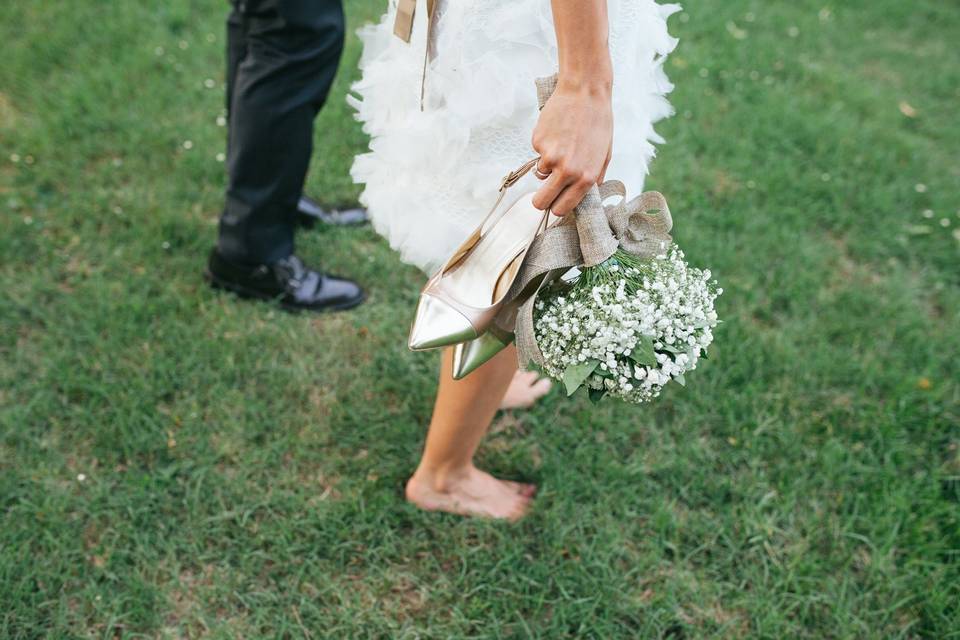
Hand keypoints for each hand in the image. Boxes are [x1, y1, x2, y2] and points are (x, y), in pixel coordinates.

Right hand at [531, 79, 612, 215]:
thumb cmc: (598, 122)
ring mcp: (550, 156)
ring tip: (562, 145)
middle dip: (540, 200)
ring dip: (546, 166)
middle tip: (544, 191)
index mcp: (586, 177)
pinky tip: (557, 130)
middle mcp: (567, 171)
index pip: (562, 208)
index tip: (554, 204)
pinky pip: (538, 152)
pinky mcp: (538, 142)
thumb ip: (594, 178)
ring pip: (539, 174)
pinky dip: (545, 145)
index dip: (556, 208)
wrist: (584, 92)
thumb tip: (582, 198)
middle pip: (541, 202)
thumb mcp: (605, 154)